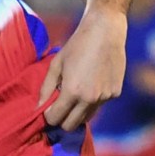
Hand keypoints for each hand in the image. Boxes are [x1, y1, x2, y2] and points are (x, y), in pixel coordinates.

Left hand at [42, 7, 126, 128]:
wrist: (105, 30)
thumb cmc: (77, 45)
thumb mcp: (56, 64)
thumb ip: (46, 88)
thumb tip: (39, 107)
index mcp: (72, 92)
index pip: (55, 119)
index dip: (49, 116)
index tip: (49, 108)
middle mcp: (90, 99)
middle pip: (70, 125)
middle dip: (62, 119)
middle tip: (60, 106)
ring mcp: (105, 98)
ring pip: (86, 118)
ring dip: (78, 112)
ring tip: (76, 93)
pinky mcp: (115, 93)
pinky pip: (99, 106)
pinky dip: (93, 101)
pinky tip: (92, 82)